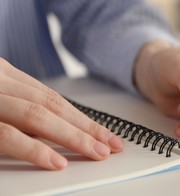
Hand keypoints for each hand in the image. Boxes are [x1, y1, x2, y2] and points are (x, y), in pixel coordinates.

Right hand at [0, 58, 123, 169]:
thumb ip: (18, 112)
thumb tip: (52, 132)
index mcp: (4, 76)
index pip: (51, 97)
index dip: (80, 118)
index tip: (105, 134)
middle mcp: (0, 81)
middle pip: (51, 104)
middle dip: (85, 127)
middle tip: (110, 145)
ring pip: (37, 115)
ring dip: (72, 136)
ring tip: (96, 153)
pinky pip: (6, 134)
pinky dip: (34, 149)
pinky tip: (58, 161)